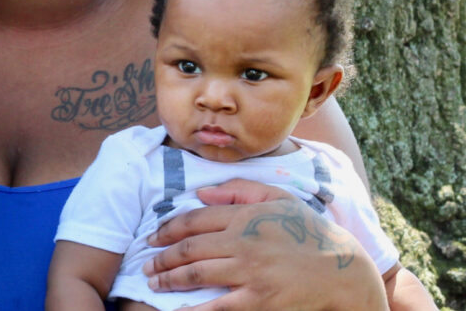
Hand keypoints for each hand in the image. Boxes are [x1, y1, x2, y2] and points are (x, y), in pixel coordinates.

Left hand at [143, 179, 387, 310]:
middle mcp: (243, 243)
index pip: (194, 220)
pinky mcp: (259, 300)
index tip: (152, 238)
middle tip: (147, 266)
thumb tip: (200, 194)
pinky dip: (193, 310)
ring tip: (154, 283)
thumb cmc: (309, 231)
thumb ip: (238, 190)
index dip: (167, 229)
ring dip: (170, 280)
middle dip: (162, 258)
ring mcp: (250, 273)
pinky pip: (218, 307)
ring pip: (197, 275)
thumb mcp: (278, 199)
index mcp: (245, 216)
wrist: (343, 270)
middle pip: (189, 248)